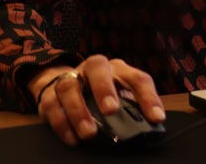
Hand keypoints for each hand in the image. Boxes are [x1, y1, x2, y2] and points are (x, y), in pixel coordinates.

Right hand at [27, 55, 164, 145]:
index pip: (137, 77)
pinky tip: (73, 138)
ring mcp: (69, 78)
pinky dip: (62, 123)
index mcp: (117, 68)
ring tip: (89, 132)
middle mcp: (92, 68)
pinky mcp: (49, 94)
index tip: (156, 118)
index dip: (148, 97)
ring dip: (78, 110)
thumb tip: (148, 125)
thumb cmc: (101, 91)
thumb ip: (131, 105)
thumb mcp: (119, 94)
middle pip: (97, 66)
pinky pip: (52, 105)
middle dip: (104, 88)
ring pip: (69, 86)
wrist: (63, 81)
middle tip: (111, 110)